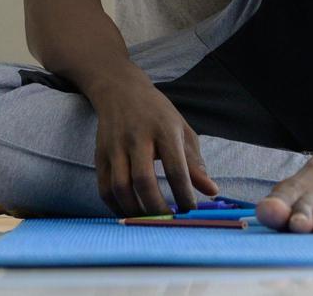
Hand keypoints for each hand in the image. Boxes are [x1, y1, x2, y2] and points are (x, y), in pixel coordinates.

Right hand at [88, 78, 218, 216]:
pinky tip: (130, 214)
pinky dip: (116, 207)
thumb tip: (212, 192)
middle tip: (168, 222)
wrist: (120, 90)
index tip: (191, 212)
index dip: (184, 194)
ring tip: (149, 222)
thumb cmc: (157, 114)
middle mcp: (137, 138)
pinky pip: (104, 188)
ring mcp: (115, 147)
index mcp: (163, 130)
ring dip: (135, 211)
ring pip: (120, 187)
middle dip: (157, 207)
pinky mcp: (99, 156)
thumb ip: (195, 163)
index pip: (176, 168)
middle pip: (143, 180)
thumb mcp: (181, 130)